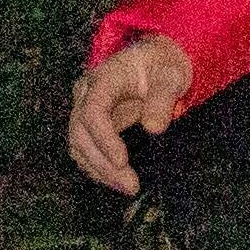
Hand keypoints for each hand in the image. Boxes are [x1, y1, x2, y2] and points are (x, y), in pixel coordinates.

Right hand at [66, 34, 193, 196]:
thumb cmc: (163, 66)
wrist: (156, 61)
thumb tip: (154, 127)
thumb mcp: (171, 75)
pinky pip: (86, 149)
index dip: (104, 139)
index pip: (93, 111)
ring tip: (128, 188)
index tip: (122, 162)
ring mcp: (85, 109)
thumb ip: (163, 98)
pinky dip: (99, 167)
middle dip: (102, 163)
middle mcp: (87, 94)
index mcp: (104, 78)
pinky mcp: (90, 124)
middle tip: (131, 186)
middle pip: (80, 133)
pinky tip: (119, 181)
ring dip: (99, 170)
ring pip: (79, 145)